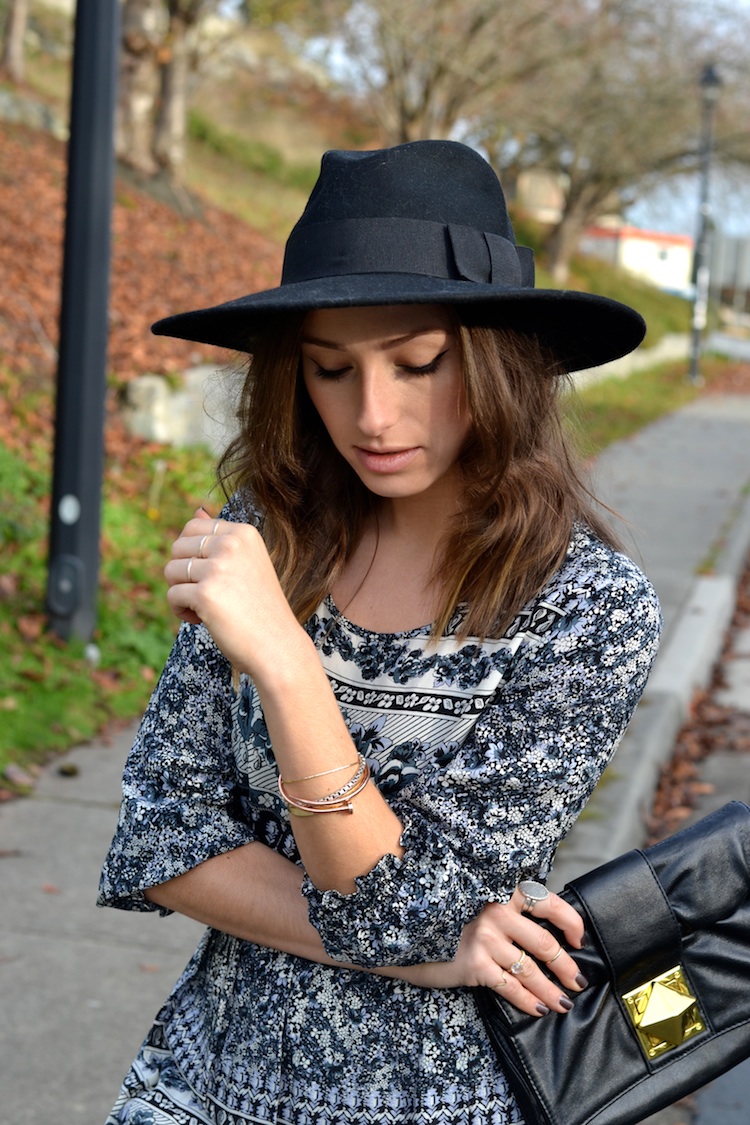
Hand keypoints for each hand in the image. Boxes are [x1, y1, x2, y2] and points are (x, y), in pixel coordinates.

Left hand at [163, 509, 304, 674]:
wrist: (278, 646)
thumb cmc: (261, 608)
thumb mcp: (247, 563)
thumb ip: (221, 538)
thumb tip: (197, 509)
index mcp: (243, 533)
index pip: (193, 526)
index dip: (191, 553)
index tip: (209, 574)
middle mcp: (232, 545)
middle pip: (177, 547)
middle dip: (182, 573)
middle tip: (204, 593)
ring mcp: (219, 568)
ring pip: (171, 571)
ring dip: (180, 592)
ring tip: (203, 607)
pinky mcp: (206, 594)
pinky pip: (173, 595)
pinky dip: (180, 611)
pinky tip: (201, 620)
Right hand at [388, 888, 586, 1017]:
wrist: (405, 928)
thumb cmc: (446, 917)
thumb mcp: (477, 902)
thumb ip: (506, 909)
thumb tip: (542, 929)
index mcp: (501, 892)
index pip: (547, 902)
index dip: (571, 922)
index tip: (579, 939)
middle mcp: (496, 912)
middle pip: (545, 943)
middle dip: (566, 967)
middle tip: (578, 981)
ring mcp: (485, 939)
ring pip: (531, 971)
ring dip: (552, 990)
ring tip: (563, 1002)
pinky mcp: (474, 965)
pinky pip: (510, 987)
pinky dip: (529, 1001)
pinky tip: (539, 1009)